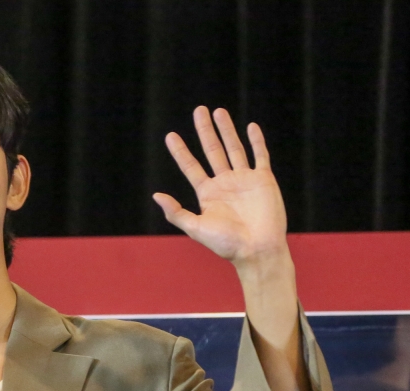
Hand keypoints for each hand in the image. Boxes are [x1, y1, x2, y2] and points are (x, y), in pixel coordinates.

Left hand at [153, 106, 287, 268]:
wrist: (257, 250)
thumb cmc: (226, 244)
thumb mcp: (196, 228)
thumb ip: (176, 212)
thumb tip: (156, 195)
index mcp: (207, 193)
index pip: (191, 166)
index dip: (180, 151)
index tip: (170, 136)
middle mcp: (224, 183)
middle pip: (212, 150)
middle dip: (205, 131)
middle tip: (198, 110)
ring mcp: (244, 180)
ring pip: (234, 148)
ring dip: (227, 130)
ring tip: (218, 112)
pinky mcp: (263, 180)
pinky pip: (260, 156)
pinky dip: (256, 142)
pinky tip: (250, 127)